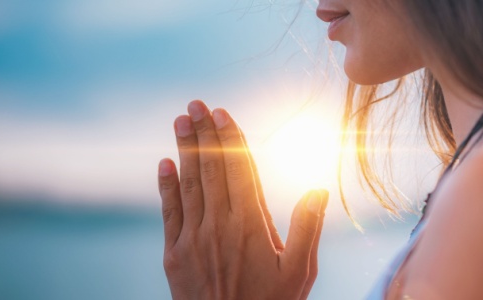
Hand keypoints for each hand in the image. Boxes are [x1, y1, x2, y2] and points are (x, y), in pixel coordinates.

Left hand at [157, 100, 328, 298]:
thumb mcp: (299, 271)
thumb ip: (308, 227)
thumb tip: (318, 188)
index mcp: (251, 225)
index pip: (239, 170)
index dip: (230, 139)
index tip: (223, 113)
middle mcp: (219, 226)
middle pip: (211, 169)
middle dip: (203, 133)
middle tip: (195, 104)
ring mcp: (193, 239)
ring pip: (189, 184)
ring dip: (184, 150)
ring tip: (180, 121)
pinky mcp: (174, 254)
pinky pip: (170, 212)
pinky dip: (167, 186)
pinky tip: (165, 163)